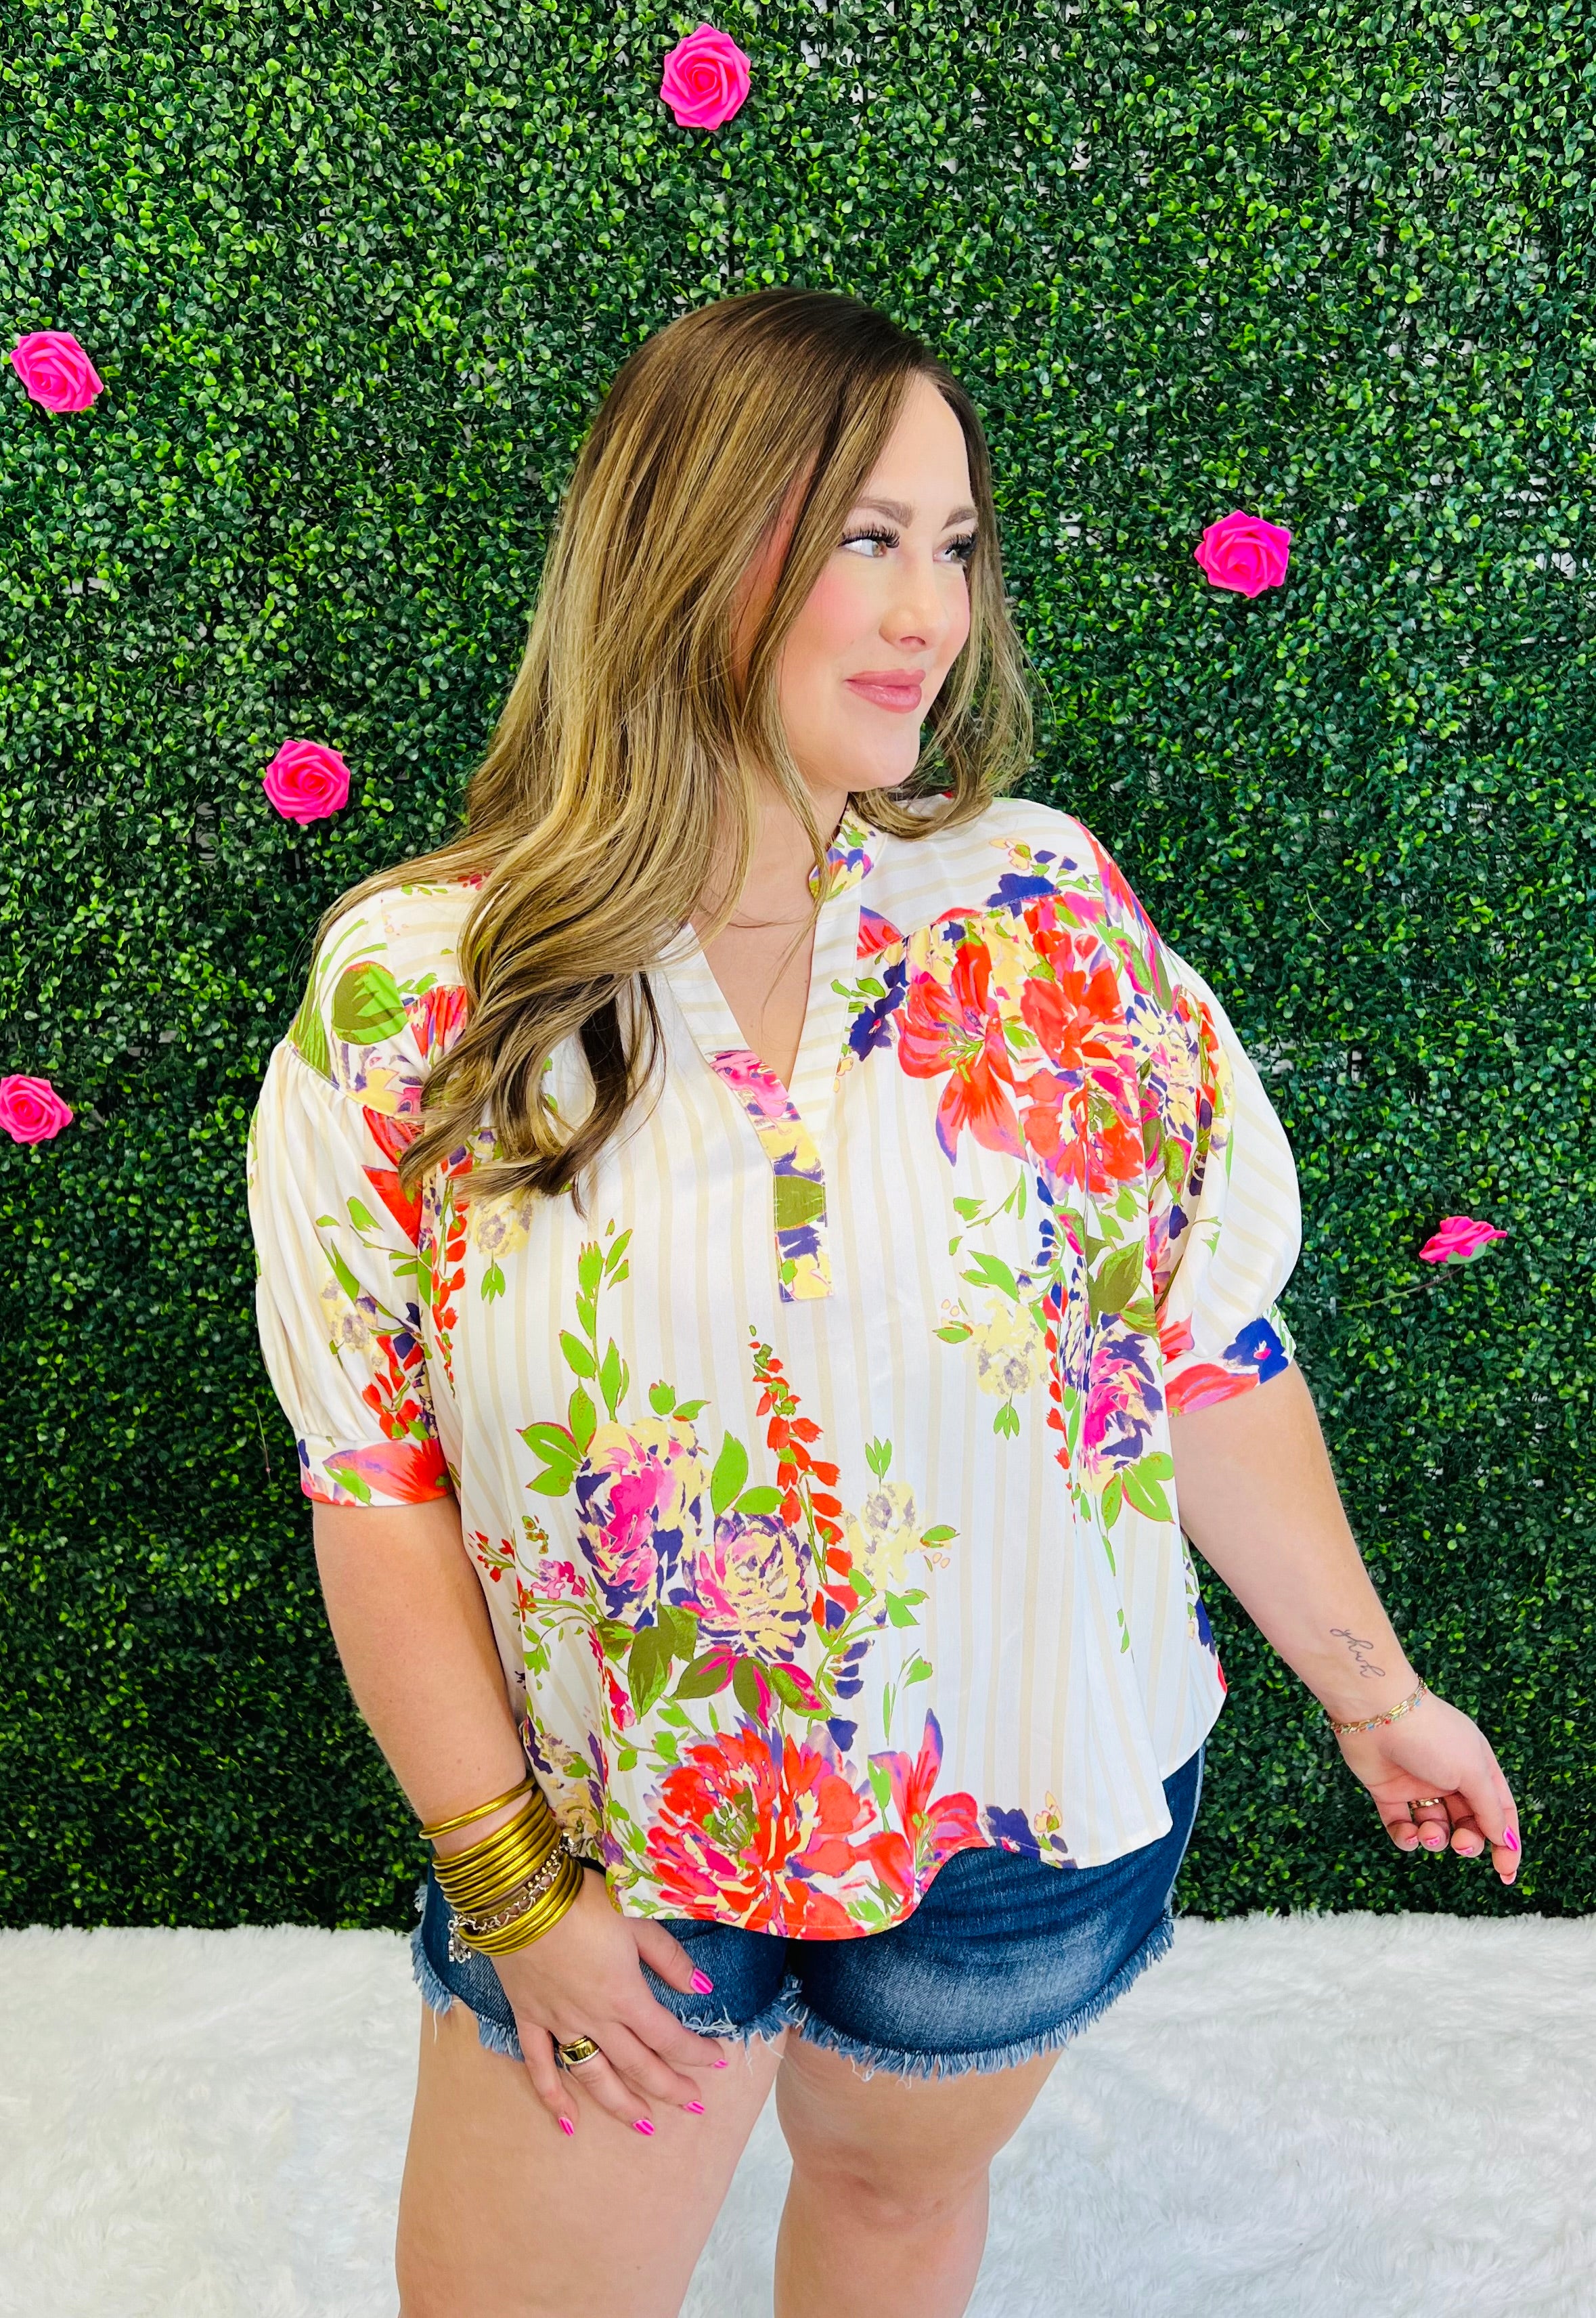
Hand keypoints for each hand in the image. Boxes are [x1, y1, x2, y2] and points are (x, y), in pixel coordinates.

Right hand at [491, 1864, 723, 2135]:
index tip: (717, 2059)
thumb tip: (701, 1988)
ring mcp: (560, 2023)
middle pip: (638, 2065)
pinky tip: (567, 2121)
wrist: (520, 1896)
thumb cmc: (583, 1901)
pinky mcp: (530, 2018)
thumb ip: (668, 1958)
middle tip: (693, 2103)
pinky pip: (540, 2066)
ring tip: (643, 2124)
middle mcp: (595, 2019)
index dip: (695, 2052)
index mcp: (625, 1995)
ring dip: (621, 2104)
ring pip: (595, 2076)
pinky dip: (553, 2096)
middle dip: (669, 2086)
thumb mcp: (636, 1920)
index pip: (668, 2036)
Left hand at [1333, 1687, 1520, 1883]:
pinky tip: (1409, 1835)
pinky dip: (1407, 1838)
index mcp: (1477, 1767)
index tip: (1506, 1874)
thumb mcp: (1472, 1771)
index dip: (1505, 1843)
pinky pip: (1402, 1827)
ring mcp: (1418, 1785)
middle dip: (1469, 1841)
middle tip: (1462, 1846)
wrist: (1375, 1712)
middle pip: (1469, 1824)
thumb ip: (1490, 1809)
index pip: (1499, 1812)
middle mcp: (1450, 1777)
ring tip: (1428, 1832)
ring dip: (1436, 1839)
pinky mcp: (1388, 1792)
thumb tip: (1504, 1840)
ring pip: (1436, 1828)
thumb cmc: (1431, 1736)